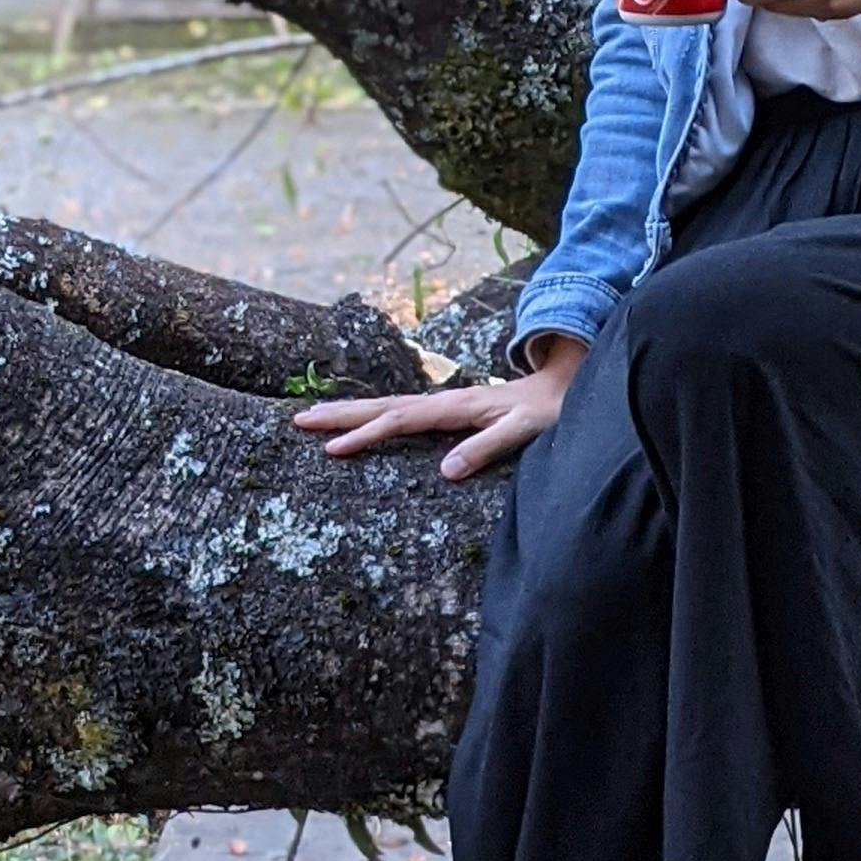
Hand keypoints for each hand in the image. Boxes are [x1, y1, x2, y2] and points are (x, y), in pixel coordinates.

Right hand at [291, 335, 585, 479]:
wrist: (563, 388)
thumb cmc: (547, 411)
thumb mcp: (524, 430)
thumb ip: (487, 448)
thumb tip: (446, 471)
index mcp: (455, 406)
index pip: (400, 419)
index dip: (366, 434)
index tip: (333, 449)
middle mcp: (443, 401)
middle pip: (381, 406)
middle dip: (339, 415)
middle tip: (297, 421)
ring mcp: (442, 405)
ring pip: (385, 406)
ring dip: (348, 413)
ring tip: (309, 419)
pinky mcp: (445, 412)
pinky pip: (398, 413)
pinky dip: (370, 416)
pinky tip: (354, 425)